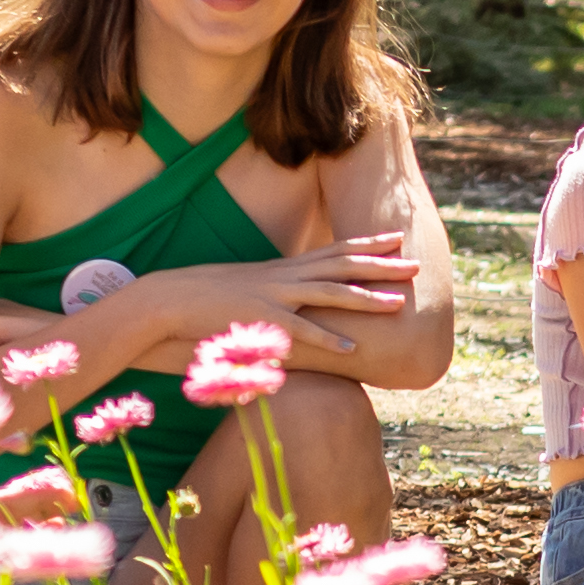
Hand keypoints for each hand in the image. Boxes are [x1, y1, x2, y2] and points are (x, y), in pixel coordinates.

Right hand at [154, 234, 420, 353]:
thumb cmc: (207, 298)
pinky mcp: (258, 318)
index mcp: (282, 267)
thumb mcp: (249, 288)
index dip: (367, 242)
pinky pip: (299, 330)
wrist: (168, 299)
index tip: (397, 236)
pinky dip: (326, 339)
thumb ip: (276, 291)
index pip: (333, 249)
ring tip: (398, 305)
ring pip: (329, 293)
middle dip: (380, 264)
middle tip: (415, 264)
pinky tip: (351, 349)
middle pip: (341, 265)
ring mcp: (272, 295)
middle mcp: (283, 275)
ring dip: (365, 298)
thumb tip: (295, 301)